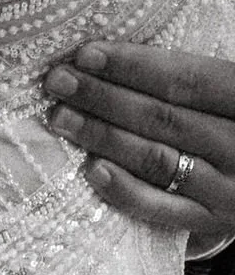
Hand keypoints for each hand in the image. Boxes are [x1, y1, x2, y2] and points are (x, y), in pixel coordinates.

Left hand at [44, 43, 234, 250]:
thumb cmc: (233, 122)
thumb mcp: (227, 95)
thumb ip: (190, 82)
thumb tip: (114, 60)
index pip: (186, 80)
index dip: (133, 65)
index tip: (86, 55)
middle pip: (162, 117)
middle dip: (104, 97)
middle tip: (58, 82)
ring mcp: (229, 186)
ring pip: (156, 159)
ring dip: (103, 137)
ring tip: (61, 118)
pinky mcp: (212, 220)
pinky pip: (162, 207)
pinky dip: (124, 189)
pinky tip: (91, 170)